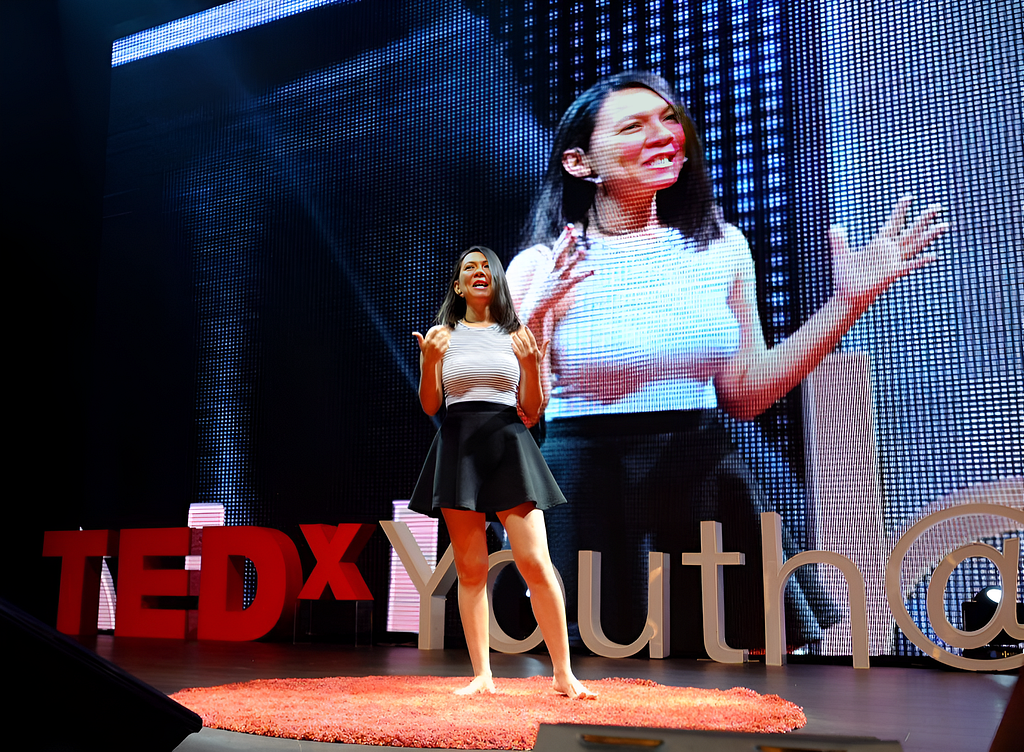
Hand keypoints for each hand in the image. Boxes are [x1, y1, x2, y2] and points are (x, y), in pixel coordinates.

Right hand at [412, 325, 450, 367]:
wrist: (429, 362)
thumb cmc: (425, 352)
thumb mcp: (421, 345)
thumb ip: (419, 337)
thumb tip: (414, 333)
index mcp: (428, 340)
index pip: (435, 331)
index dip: (440, 327)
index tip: (442, 327)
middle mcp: (432, 343)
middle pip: (441, 334)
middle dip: (445, 332)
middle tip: (447, 331)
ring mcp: (437, 348)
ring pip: (445, 339)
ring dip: (448, 337)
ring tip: (449, 336)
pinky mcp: (441, 351)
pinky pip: (447, 345)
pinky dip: (448, 343)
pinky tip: (448, 342)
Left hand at [510, 325, 547, 370]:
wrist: (532, 372)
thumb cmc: (537, 363)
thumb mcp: (542, 355)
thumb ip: (544, 347)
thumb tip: (548, 340)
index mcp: (535, 349)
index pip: (532, 338)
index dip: (528, 332)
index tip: (525, 327)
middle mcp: (530, 351)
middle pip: (524, 340)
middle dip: (521, 334)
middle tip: (517, 328)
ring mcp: (525, 355)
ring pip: (519, 344)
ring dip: (516, 339)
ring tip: (512, 334)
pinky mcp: (520, 358)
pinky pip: (516, 351)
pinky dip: (514, 347)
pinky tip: (511, 343)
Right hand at [519, 224, 593, 328]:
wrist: (534, 304)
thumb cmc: (540, 289)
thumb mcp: (544, 273)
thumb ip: (548, 263)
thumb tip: (549, 254)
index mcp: (550, 264)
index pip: (557, 246)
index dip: (563, 236)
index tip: (570, 226)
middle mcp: (553, 269)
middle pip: (560, 253)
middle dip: (567, 242)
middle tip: (574, 232)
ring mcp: (557, 278)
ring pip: (567, 266)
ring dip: (575, 259)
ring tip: (583, 251)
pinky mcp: (563, 287)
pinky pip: (575, 280)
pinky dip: (584, 275)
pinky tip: (593, 271)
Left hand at [832, 196, 948, 311]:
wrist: (847, 296)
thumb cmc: (845, 277)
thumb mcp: (840, 255)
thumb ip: (838, 241)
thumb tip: (834, 227)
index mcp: (878, 244)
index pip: (892, 223)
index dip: (900, 210)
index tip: (909, 197)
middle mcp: (889, 251)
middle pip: (910, 231)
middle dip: (924, 219)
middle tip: (937, 206)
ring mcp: (893, 262)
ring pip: (915, 245)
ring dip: (929, 235)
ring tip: (944, 225)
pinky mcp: (893, 274)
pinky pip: (909, 266)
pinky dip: (921, 261)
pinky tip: (934, 256)